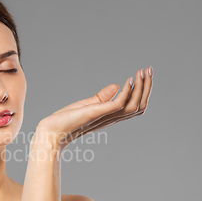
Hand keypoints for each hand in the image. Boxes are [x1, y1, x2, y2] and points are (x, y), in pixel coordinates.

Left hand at [37, 66, 152, 149]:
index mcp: (111, 116)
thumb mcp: (87, 104)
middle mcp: (112, 118)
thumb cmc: (67, 120)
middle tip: (150, 69)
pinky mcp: (97, 113)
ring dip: (141, 88)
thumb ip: (102, 97)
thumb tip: (116, 86)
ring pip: (134, 106)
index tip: (145, 74)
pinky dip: (127, 92)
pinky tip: (128, 80)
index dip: (143, 91)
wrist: (52, 130)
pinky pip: (119, 104)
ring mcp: (106, 117)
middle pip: (140, 106)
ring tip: (142, 72)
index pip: (136, 106)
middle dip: (147, 87)